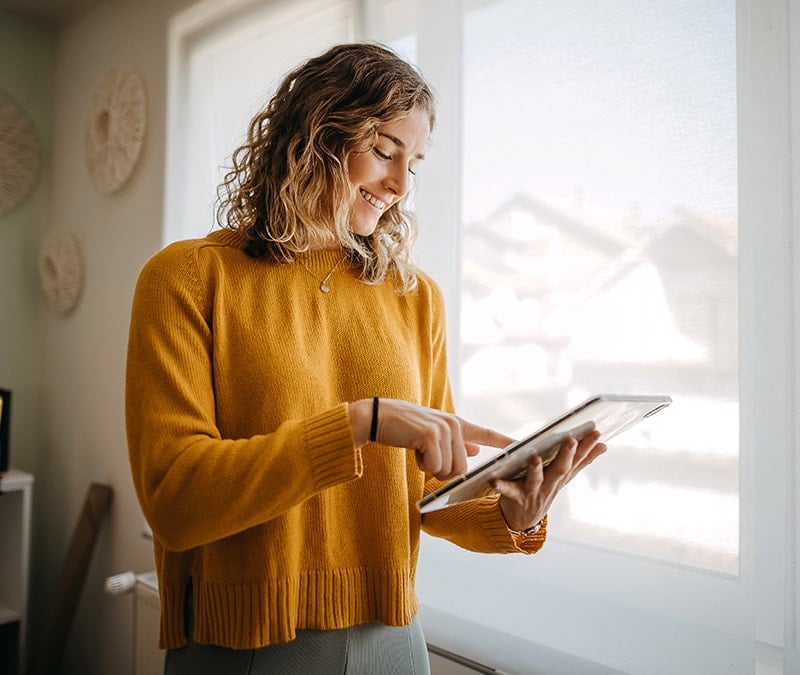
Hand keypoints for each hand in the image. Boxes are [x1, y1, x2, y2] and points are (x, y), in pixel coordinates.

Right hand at [348, 398, 514, 479]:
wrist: (378, 417)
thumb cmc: (404, 427)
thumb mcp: (432, 433)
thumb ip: (455, 442)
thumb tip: (474, 450)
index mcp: (456, 424)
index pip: (486, 434)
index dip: (505, 442)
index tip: (523, 447)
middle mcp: (454, 424)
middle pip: (462, 468)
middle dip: (443, 472)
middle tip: (427, 458)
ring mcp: (443, 429)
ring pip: (449, 470)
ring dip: (431, 468)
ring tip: (419, 450)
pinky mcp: (430, 436)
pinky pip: (434, 467)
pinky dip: (421, 465)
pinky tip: (413, 449)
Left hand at [491, 429, 606, 530]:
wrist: (523, 520)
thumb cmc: (544, 490)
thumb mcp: (564, 477)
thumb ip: (582, 461)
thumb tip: (604, 446)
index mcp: (561, 476)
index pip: (577, 459)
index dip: (587, 446)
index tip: (596, 431)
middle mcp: (550, 484)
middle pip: (560, 469)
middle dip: (566, 454)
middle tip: (571, 439)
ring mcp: (533, 492)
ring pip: (536, 480)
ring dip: (536, 468)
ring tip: (534, 456)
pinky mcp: (516, 498)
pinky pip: (508, 491)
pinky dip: (501, 486)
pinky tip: (493, 480)